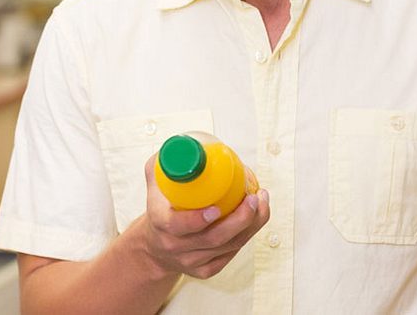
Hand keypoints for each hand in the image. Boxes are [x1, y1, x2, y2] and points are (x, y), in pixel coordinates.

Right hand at [135, 155, 269, 279]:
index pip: (178, 226)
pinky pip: (232, 254)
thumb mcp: (156, 183)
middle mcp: (176, 247)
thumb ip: (167, 163)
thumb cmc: (161, 208)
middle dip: (241, 219)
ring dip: (252, 224)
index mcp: (161, 225)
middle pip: (214, 238)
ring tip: (262, 200)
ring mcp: (192, 261)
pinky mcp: (205, 270)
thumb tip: (186, 145)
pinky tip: (256, 218)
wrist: (154, 247)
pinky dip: (247, 235)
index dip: (198, 219)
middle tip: (254, 197)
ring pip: (229, 246)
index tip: (216, 207)